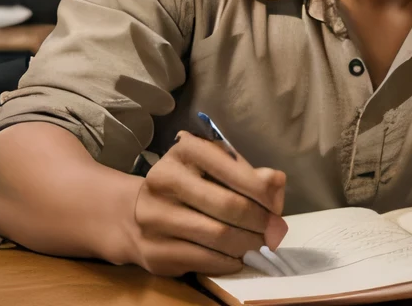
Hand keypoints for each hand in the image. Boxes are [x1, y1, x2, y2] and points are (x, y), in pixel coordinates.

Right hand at [127, 133, 288, 276]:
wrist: (135, 214)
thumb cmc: (187, 186)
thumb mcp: (214, 169)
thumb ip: (247, 173)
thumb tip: (276, 181)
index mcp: (184, 150)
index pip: (233, 169)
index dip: (263, 191)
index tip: (276, 206)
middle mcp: (164, 179)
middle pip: (230, 205)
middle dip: (260, 221)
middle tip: (272, 230)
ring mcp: (155, 217)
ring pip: (219, 236)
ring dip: (248, 244)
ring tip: (258, 244)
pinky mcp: (155, 251)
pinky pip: (205, 259)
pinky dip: (230, 261)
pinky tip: (236, 257)